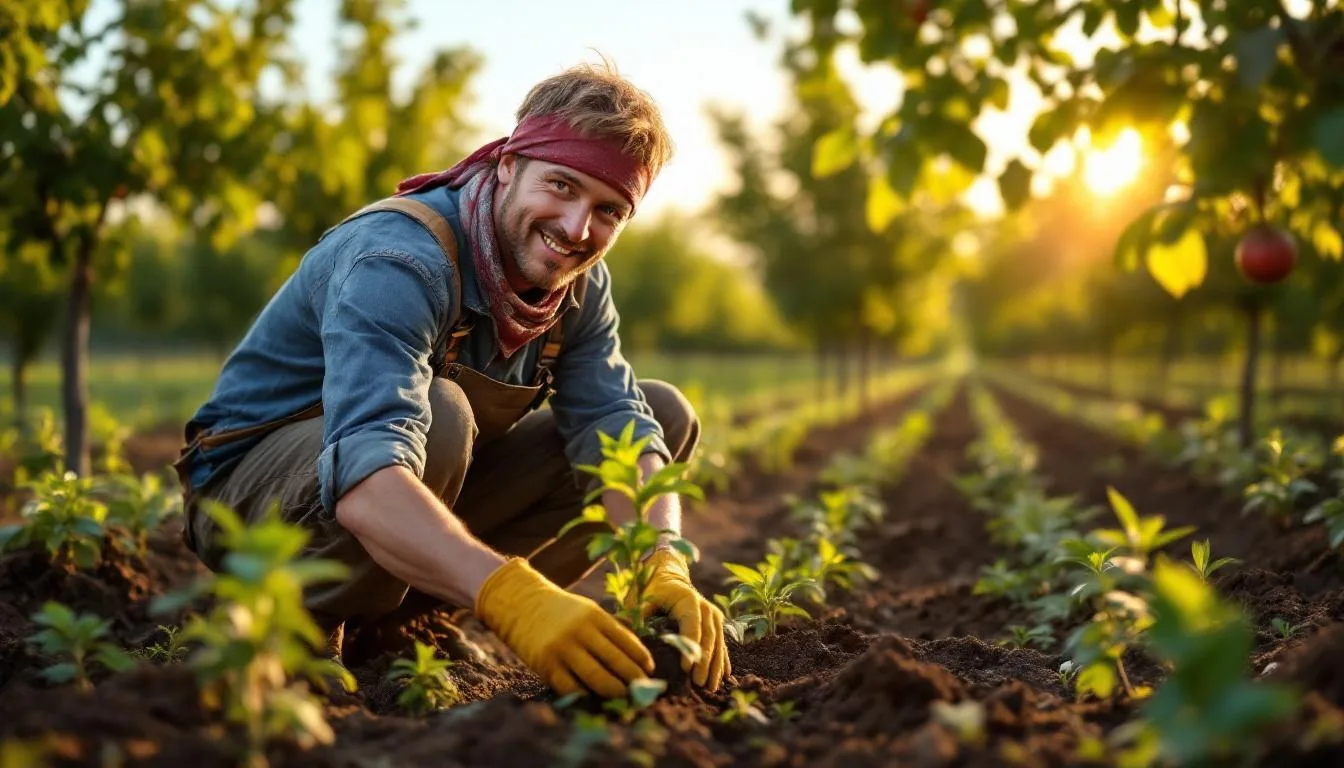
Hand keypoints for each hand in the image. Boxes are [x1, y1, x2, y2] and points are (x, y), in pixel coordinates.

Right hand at [475, 558, 653, 698]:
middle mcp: (580, 632)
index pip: (626, 641)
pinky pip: (571, 687)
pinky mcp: (546, 665)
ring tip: (623, 696)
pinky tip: (595, 699)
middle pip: (615, 661)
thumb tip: (635, 656)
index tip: (650, 670)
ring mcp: (562, 649)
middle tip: (643, 689)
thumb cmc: (560, 611)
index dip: (641, 658)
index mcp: (594, 616)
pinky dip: (585, 695)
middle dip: (632, 678)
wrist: (520, 604)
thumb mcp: (586, 610)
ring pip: (595, 677)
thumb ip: (607, 629)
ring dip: (613, 690)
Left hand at [636, 548, 729, 689]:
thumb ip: (636, 616)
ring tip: (710, 687)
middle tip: (699, 684)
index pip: (692, 624)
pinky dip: (722, 660)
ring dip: (715, 666)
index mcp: (688, 599)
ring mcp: (714, 616)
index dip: (690, 646)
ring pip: (718, 643)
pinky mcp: (716, 624)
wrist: (669, 575)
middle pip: (708, 637)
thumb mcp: (642, 598)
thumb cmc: (652, 589)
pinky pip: (722, 644)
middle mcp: (706, 607)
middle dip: (705, 661)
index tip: (685, 668)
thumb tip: (624, 638)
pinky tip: (723, 676)